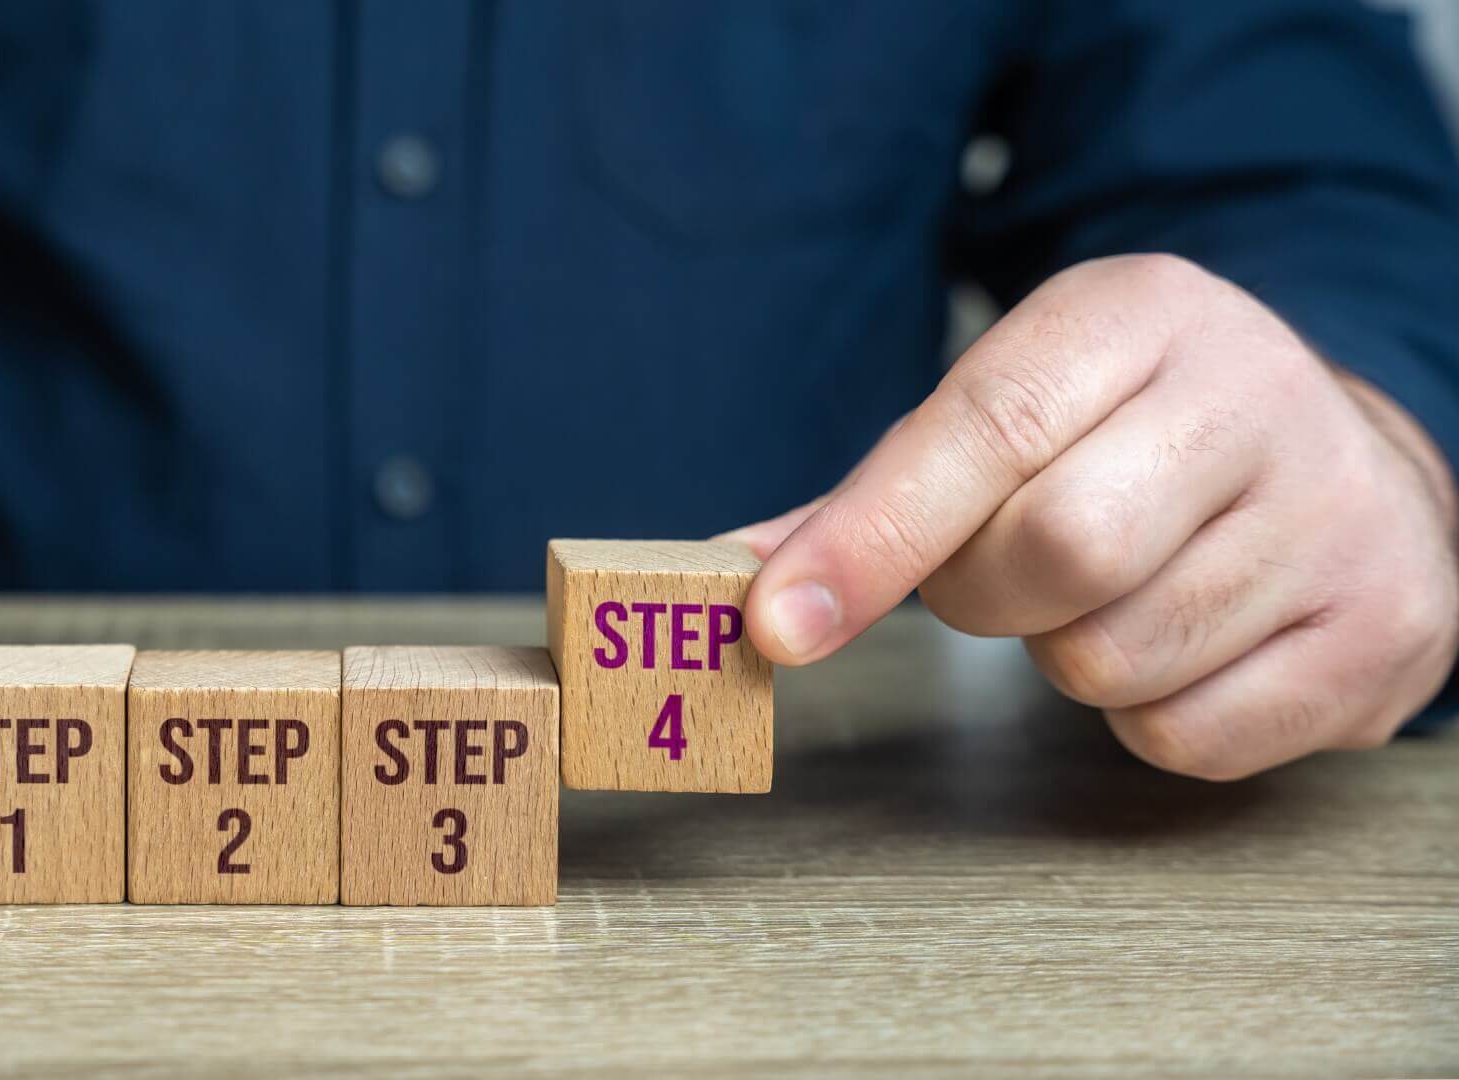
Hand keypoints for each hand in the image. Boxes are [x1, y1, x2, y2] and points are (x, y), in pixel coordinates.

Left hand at [723, 254, 1458, 778]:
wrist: (1340, 461)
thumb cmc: (1129, 439)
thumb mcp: (1015, 409)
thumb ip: (877, 493)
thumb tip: (731, 579)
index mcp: (1143, 313)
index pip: (989, 425)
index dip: (873, 534)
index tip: (778, 622)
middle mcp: (1259, 395)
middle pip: (1057, 550)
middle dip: (981, 594)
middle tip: (997, 575)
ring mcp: (1340, 519)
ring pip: (1110, 658)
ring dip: (1064, 654)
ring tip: (1110, 592)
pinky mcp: (1383, 635)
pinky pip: (1185, 734)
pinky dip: (1144, 715)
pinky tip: (1180, 642)